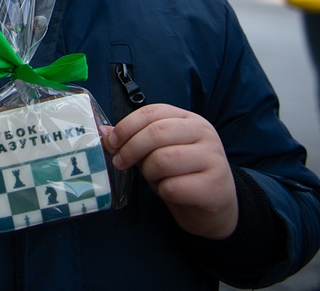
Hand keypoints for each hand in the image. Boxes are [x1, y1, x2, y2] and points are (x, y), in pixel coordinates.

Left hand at [105, 103, 237, 239]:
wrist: (216, 207)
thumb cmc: (183, 175)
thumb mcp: (160, 152)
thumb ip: (136, 139)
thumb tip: (103, 131)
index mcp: (190, 119)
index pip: (152, 112)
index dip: (126, 126)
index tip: (112, 143)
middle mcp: (205, 134)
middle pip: (156, 134)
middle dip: (131, 149)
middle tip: (120, 163)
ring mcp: (213, 158)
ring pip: (163, 160)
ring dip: (149, 173)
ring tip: (154, 179)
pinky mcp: (214, 186)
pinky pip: (173, 187)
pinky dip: (163, 191)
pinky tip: (170, 192)